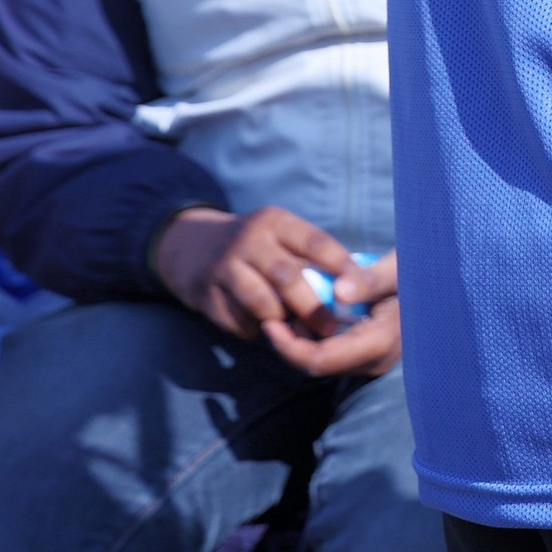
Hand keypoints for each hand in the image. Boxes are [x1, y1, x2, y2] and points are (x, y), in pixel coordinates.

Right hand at [149, 206, 400, 375]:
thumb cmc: (256, 246)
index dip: (341, 266)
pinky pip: (236, 321)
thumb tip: (350, 290)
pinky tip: (262, 330)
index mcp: (276, 222)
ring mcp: (223, 266)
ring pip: (261, 303)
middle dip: (313, 307)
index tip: (361, 289)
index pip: (315, 242)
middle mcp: (249, 240)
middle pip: (288, 277)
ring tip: (293, 329)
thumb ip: (307, 257)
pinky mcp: (203, 293)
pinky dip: (253, 330)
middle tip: (331, 328)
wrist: (190, 246)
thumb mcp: (279, 236)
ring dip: (281, 321)